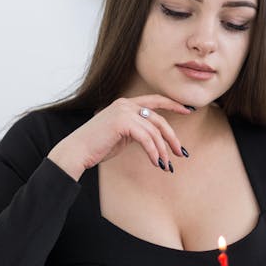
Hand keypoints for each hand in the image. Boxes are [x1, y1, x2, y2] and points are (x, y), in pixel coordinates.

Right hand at [47, 95, 191, 180]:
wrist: (77, 151)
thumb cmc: (98, 146)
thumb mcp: (122, 134)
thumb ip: (137, 130)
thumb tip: (156, 139)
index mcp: (126, 104)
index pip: (155, 100)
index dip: (173, 104)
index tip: (188, 110)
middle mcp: (126, 104)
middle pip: (159, 118)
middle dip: (172, 137)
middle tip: (181, 153)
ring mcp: (123, 111)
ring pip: (154, 131)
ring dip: (163, 150)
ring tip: (167, 165)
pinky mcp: (122, 123)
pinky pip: (146, 138)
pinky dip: (154, 152)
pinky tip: (156, 163)